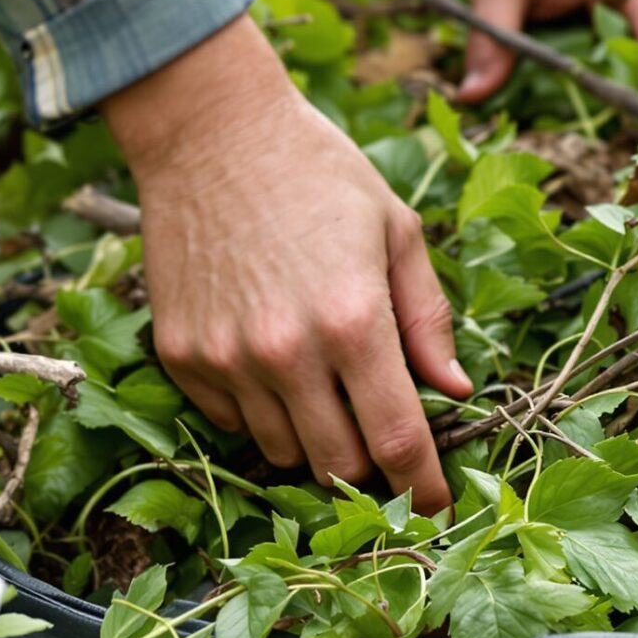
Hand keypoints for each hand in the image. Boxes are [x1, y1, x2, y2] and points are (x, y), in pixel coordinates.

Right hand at [107, 17, 470, 512]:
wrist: (209, 131)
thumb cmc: (318, 172)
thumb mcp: (396, 231)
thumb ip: (428, 318)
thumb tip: (455, 391)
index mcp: (353, 321)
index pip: (396, 441)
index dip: (421, 486)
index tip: (436, 506)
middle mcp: (286, 352)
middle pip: (338, 465)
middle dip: (370, 471)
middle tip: (381, 441)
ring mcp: (227, 359)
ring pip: (282, 453)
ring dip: (314, 443)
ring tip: (327, 394)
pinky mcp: (182, 355)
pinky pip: (231, 422)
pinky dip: (261, 414)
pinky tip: (272, 365)